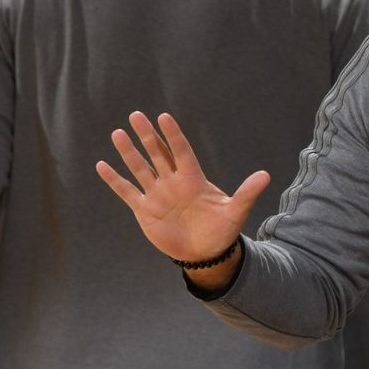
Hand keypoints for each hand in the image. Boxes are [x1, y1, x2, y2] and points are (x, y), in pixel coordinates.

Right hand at [96, 111, 270, 265]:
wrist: (205, 253)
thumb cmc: (222, 230)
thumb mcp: (236, 211)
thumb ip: (247, 193)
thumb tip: (266, 176)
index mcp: (194, 179)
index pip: (181, 151)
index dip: (173, 135)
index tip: (164, 117)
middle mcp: (173, 182)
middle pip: (157, 153)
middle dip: (147, 135)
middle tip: (136, 115)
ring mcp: (158, 194)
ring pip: (140, 168)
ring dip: (129, 152)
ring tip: (118, 133)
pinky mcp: (145, 209)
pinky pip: (127, 191)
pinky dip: (114, 179)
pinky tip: (102, 165)